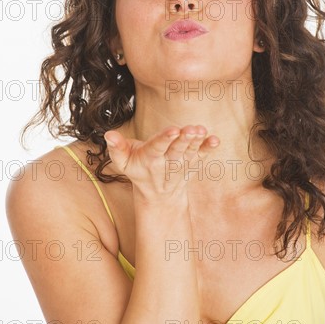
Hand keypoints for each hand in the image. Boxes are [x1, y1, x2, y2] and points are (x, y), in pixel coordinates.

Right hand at [104, 125, 219, 201]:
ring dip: (197, 142)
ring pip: (189, 152)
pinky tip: (215, 140)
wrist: (157, 194)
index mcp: (149, 159)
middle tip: (191, 129)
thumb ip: (117, 147)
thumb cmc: (138, 170)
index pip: (157, 148)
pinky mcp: (192, 163)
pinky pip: (202, 156)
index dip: (165, 139)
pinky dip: (208, 149)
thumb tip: (108, 134)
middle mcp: (167, 163)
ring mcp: (181, 164)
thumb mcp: (123, 162)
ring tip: (201, 131)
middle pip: (176, 150)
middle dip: (184, 139)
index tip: (173, 130)